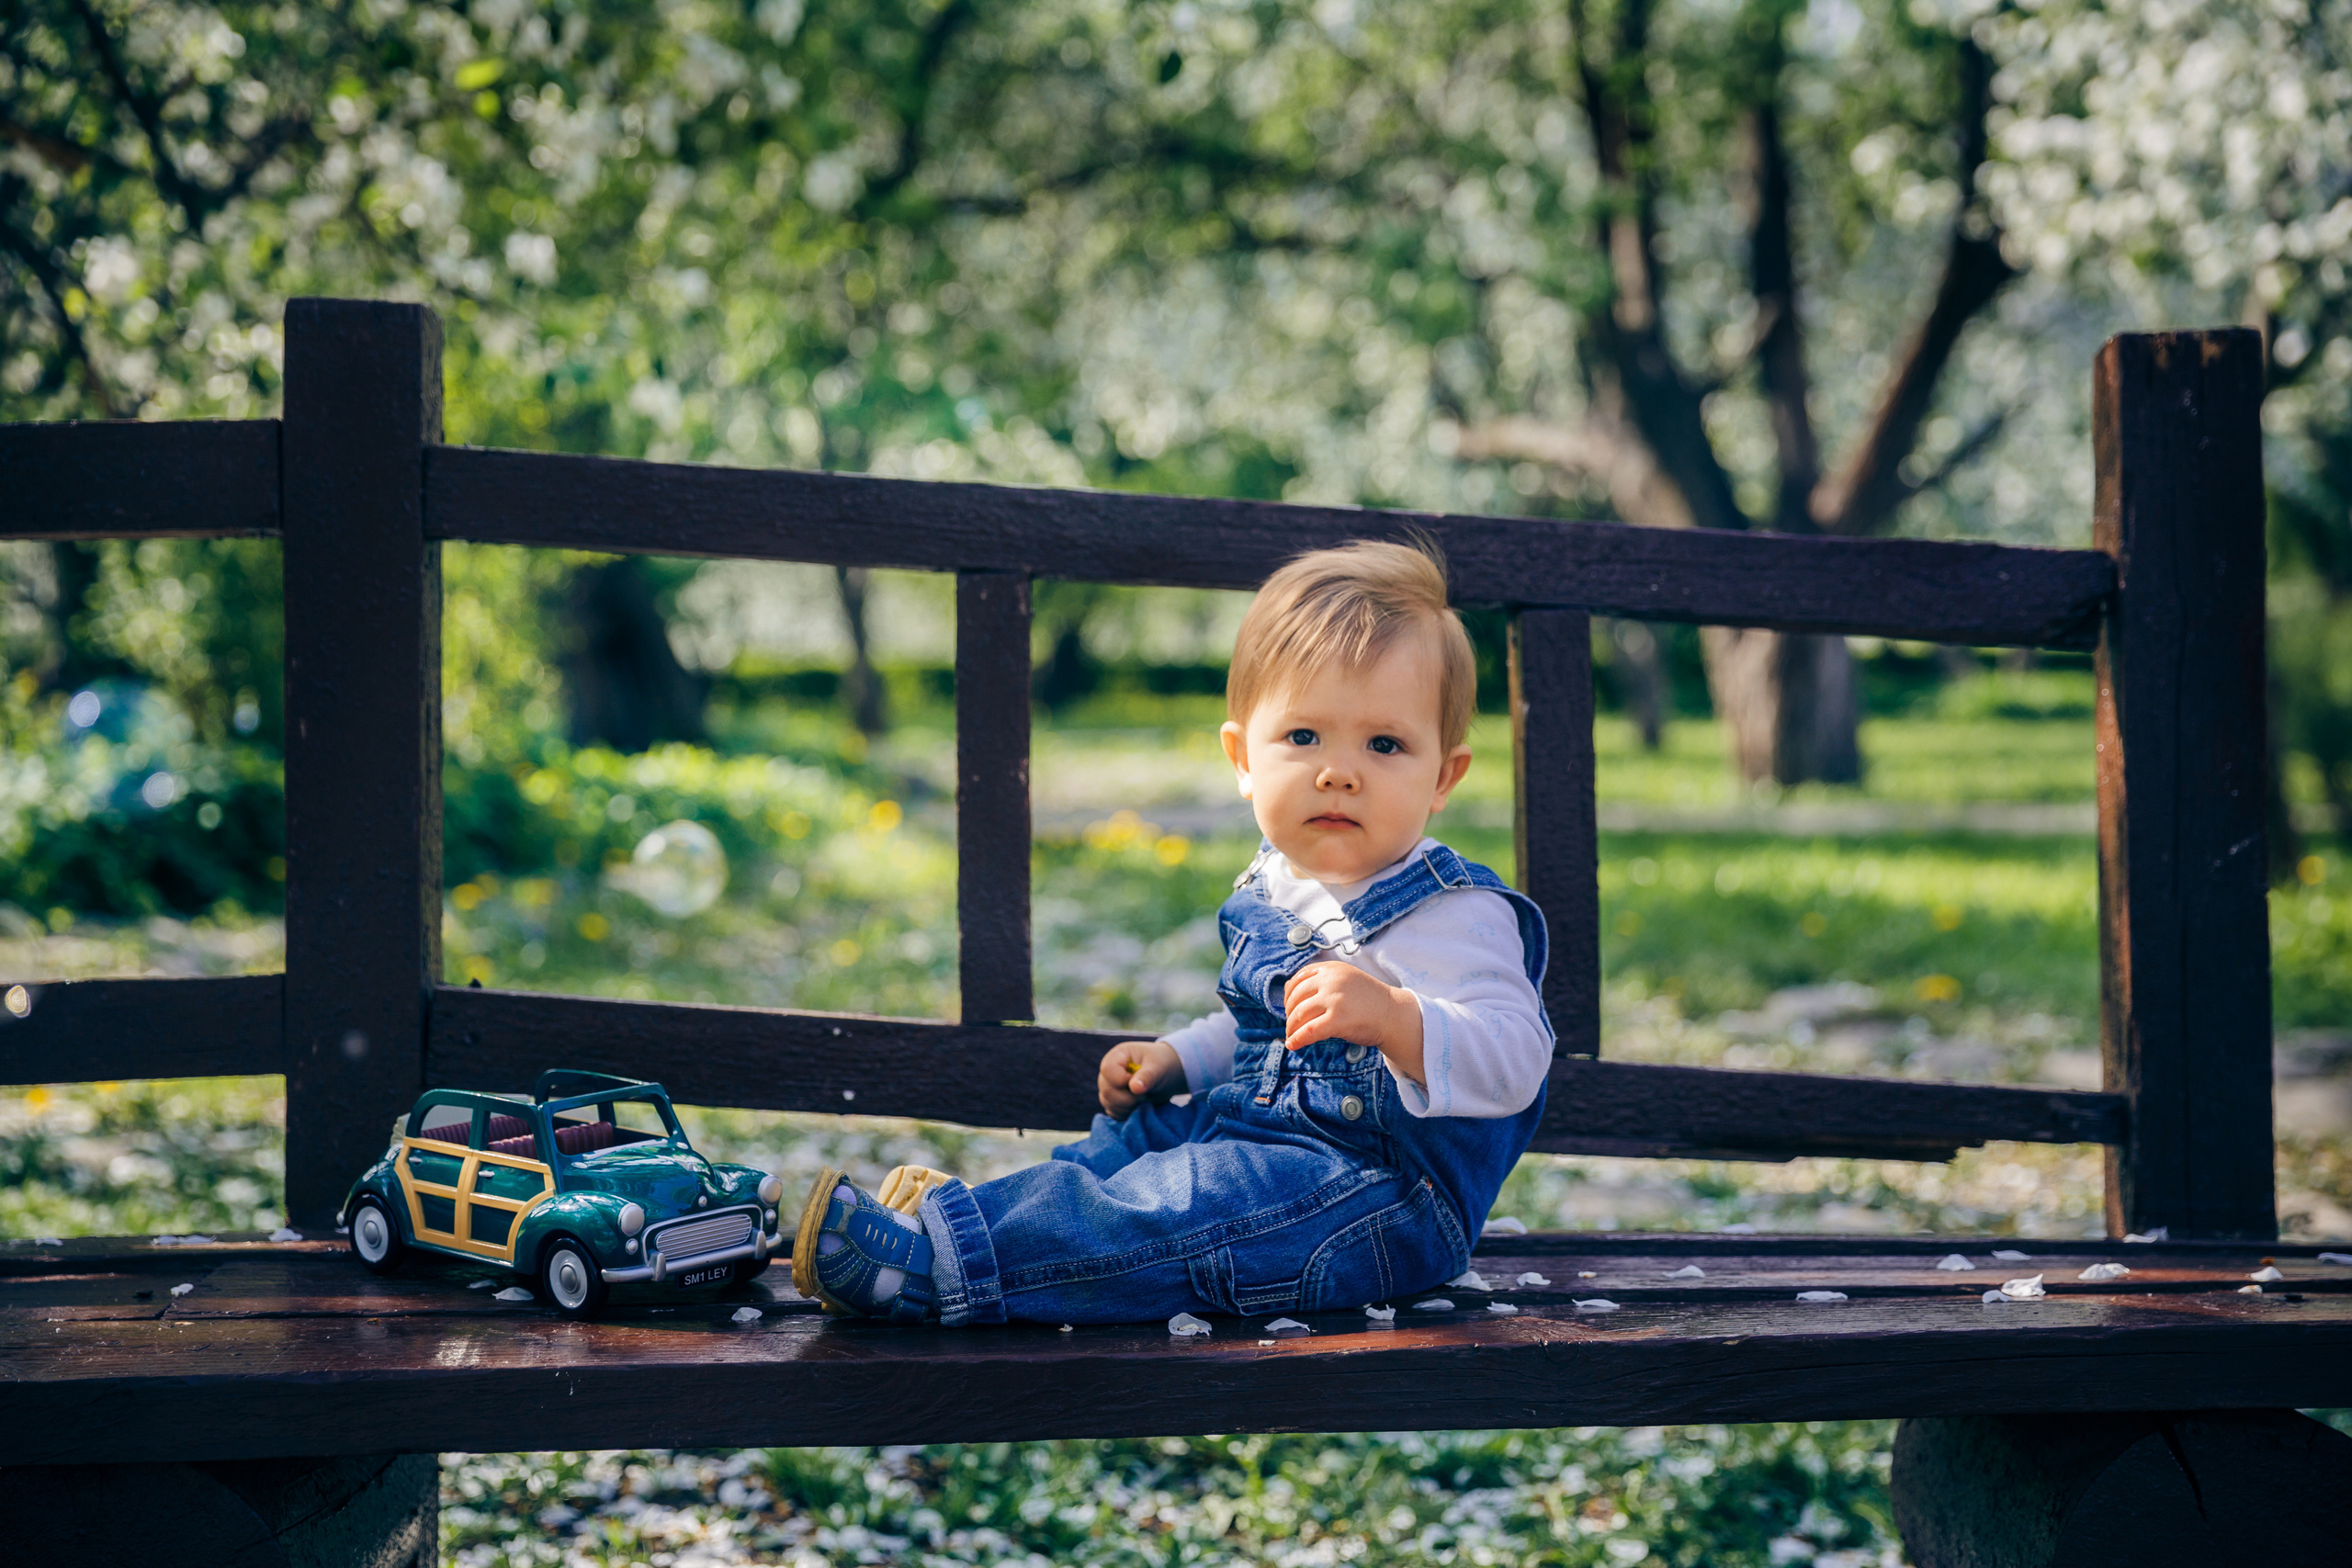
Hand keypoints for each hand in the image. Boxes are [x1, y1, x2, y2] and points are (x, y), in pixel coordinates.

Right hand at [1098, 1039, 1186, 1116]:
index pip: (1108, 1070)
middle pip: (1106, 1090)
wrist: (1167, 1076)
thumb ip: (1147, 1076)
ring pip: (1108, 1103)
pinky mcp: (1113, 1102)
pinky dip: (1126, 1113)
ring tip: (1143, 1099)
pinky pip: (1113, 1112)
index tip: (1138, 1083)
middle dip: (1127, 1098)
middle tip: (1145, 1095)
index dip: (1121, 1080)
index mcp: (1117, 1056)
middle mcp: (1109, 1072)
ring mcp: (1109, 1087)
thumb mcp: (1158, 1067)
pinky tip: (1138, 1106)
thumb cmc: (1161, 1064)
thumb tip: (1135, 1088)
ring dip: (1127, 1107)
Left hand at [1282, 962, 1422, 1074]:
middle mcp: (1331, 980)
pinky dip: (1297, 1039)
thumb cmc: (1369, 1000)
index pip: (1298, 978)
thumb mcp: (1345, 980)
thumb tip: (1288, 989)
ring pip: (1299, 1014)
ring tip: (1291, 1037)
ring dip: (1291, 1028)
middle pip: (1296, 998)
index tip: (1288, 1007)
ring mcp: (1334, 999)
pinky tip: (1293, 1045)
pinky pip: (1309, 1031)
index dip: (1288, 995)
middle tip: (1290, 1026)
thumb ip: (1322, 981)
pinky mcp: (1338, 1019)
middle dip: (1289, 1014)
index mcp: (1332, 969)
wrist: (1394, 1014)